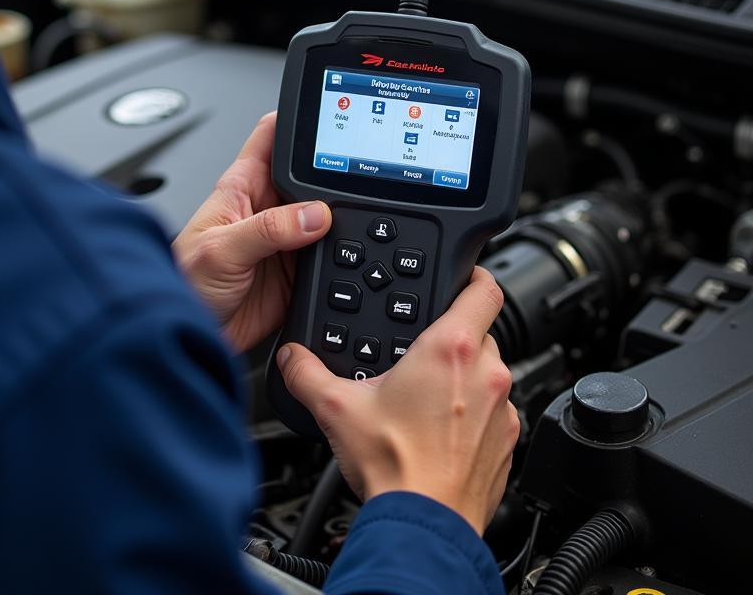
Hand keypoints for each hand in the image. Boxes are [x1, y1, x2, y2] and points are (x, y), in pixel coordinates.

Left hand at [174, 113, 330, 352]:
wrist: (189, 335)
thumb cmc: (184, 282)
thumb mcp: (221, 249)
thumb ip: (268, 229)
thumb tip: (315, 214)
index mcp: (242, 187)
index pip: (273, 139)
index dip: (297, 123)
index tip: (326, 121)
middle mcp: (267, 209)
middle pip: (310, 176)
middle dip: (331, 175)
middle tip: (348, 188)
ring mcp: (285, 240)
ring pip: (326, 216)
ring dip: (340, 219)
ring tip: (348, 225)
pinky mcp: (297, 272)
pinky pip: (330, 256)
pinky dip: (342, 256)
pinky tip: (346, 257)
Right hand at [276, 268, 518, 535]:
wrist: (424, 525)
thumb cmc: (394, 467)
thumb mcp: (336, 409)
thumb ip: (307, 373)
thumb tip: (292, 357)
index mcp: (450, 349)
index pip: (484, 288)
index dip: (472, 275)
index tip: (460, 277)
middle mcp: (486, 372)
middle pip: (479, 330)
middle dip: (451, 336)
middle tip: (420, 352)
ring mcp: (502, 409)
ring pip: (488, 371)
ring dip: (464, 376)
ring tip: (426, 397)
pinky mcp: (507, 441)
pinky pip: (494, 410)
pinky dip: (473, 412)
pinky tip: (440, 430)